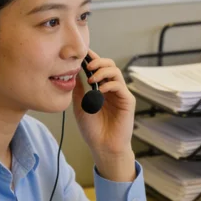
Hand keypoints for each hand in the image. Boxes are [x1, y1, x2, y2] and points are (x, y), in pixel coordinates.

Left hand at [72, 50, 136, 181]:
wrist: (102, 147)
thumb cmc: (92, 129)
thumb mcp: (80, 104)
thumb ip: (79, 88)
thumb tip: (73, 70)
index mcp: (101, 88)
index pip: (98, 67)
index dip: (92, 58)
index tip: (81, 53)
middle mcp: (112, 88)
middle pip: (109, 64)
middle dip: (98, 61)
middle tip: (87, 65)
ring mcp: (120, 94)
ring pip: (115, 71)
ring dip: (103, 71)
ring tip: (92, 78)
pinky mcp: (127, 101)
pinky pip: (120, 86)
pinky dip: (109, 84)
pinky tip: (100, 90)